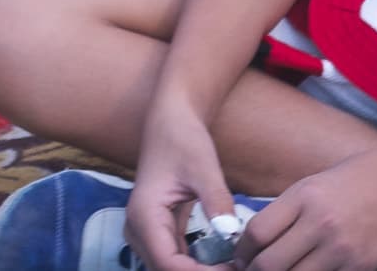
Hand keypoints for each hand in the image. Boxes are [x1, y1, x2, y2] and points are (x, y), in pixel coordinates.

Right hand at [128, 97, 234, 270]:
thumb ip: (216, 199)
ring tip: (233, 265)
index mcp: (144, 215)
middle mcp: (138, 230)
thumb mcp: (204, 166)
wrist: (171, 121)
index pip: (168, 264)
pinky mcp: (158, 231)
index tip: (232, 268)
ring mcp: (145, 232)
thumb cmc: (184, 138)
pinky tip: (223, 262)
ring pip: (169, 268)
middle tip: (238, 267)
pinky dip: (196, 265)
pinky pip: (175, 259)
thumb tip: (231, 232)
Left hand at [237, 145, 376, 270]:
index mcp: (306, 195)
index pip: (257, 233)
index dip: (241, 252)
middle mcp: (321, 223)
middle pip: (269, 265)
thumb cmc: (362, 177)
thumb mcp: (317, 183)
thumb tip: (255, 240)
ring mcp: (342, 249)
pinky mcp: (361, 267)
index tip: (241, 257)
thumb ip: (288, 210)